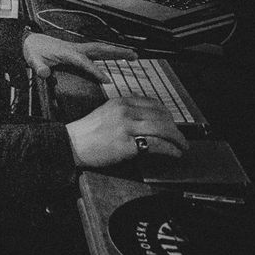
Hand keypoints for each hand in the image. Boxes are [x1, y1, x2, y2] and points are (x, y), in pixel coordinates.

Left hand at [23, 32, 136, 81]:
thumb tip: (45, 73)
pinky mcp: (78, 51)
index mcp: (67, 52)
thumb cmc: (34, 50)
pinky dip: (109, 53)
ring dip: (117, 51)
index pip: (84, 62)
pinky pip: (97, 52)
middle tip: (134, 55)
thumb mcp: (33, 60)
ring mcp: (78, 48)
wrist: (30, 42)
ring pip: (101, 49)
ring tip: (133, 55)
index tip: (106, 79)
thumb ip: (39, 67)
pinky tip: (117, 57)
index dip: (95, 70)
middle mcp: (76, 48)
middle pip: (100, 49)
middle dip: (117, 52)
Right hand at [66, 95, 188, 168]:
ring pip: (162, 129)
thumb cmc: (88, 131)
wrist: (73, 143)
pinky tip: (174, 153)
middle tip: (181, 138)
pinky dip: (170, 149)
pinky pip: (156, 144)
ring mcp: (126, 127)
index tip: (172, 123)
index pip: (154, 104)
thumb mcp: (107, 111)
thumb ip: (125, 110)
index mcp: (121, 102)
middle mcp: (126, 111)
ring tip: (182, 146)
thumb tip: (146, 116)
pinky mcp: (126, 144)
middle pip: (161, 116)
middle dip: (175, 128)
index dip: (168, 115)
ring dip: (177, 139)